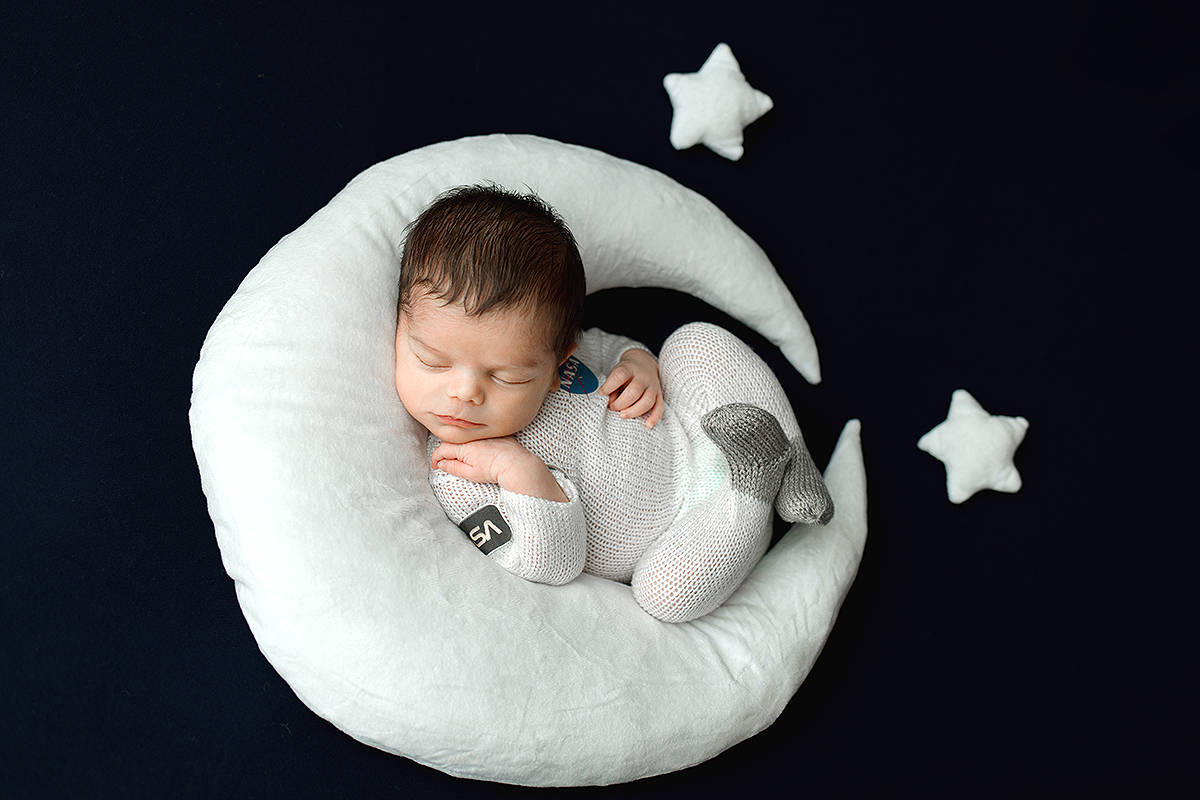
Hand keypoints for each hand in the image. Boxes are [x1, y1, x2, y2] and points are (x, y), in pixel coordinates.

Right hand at [431, 437, 567, 500]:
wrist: (516, 464)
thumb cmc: (495, 470)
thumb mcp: (470, 474)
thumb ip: (453, 468)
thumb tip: (441, 464)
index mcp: (464, 446)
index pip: (442, 449)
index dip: (436, 458)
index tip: (436, 465)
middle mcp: (473, 437)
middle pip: (453, 442)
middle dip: (447, 452)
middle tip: (448, 463)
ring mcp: (484, 434)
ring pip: (466, 438)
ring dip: (461, 447)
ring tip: (465, 459)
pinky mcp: (495, 434)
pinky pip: (480, 436)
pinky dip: (476, 443)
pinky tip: (481, 452)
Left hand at [599, 348, 664, 427]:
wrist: (644, 363)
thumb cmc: (626, 373)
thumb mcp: (616, 374)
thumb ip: (612, 388)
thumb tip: (611, 403)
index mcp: (629, 369)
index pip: (620, 376)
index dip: (609, 386)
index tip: (602, 393)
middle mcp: (642, 377)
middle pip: (634, 390)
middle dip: (621, 403)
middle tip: (612, 408)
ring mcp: (652, 386)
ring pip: (648, 400)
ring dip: (634, 411)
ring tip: (622, 415)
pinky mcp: (659, 395)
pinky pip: (659, 407)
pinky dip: (654, 417)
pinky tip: (647, 425)